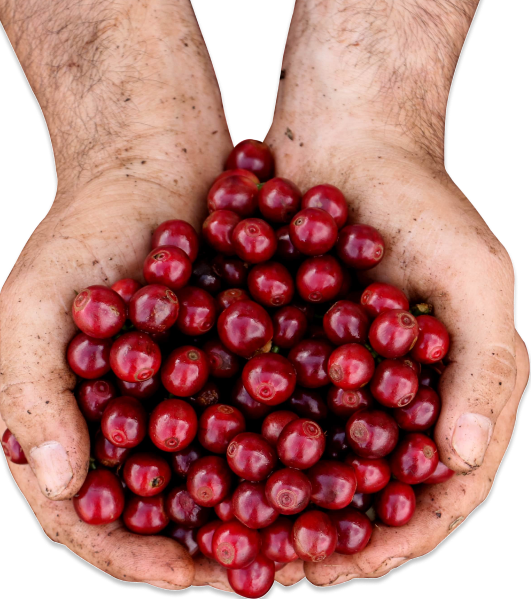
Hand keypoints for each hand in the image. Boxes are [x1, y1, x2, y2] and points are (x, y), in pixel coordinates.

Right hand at [0, 0, 231, 587]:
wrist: (154, 159)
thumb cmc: (83, 224)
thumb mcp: (36, 300)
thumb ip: (36, 392)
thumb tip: (61, 486)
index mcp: (67, 408)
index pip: (83, 506)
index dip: (126, 546)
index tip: (178, 572)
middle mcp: (123, 407)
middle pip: (155, 498)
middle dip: (196, 539)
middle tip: (246, 570)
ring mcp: (177, 382)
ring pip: (208, 463)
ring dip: (243, 501)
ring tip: (289, 533)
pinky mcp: (223, 353)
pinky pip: (249, 408)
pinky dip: (274, 438)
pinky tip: (314, 461)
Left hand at [262, 0, 528, 583]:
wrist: (349, 136)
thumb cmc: (424, 199)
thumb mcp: (474, 275)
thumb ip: (482, 366)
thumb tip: (463, 459)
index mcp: (446, 383)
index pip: (437, 483)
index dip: (402, 530)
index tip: (358, 564)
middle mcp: (388, 385)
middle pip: (364, 479)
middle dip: (330, 529)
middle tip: (286, 566)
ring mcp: (334, 363)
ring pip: (309, 450)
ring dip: (279, 494)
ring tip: (240, 532)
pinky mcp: (286, 336)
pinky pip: (264, 397)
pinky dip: (242, 431)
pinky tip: (208, 460)